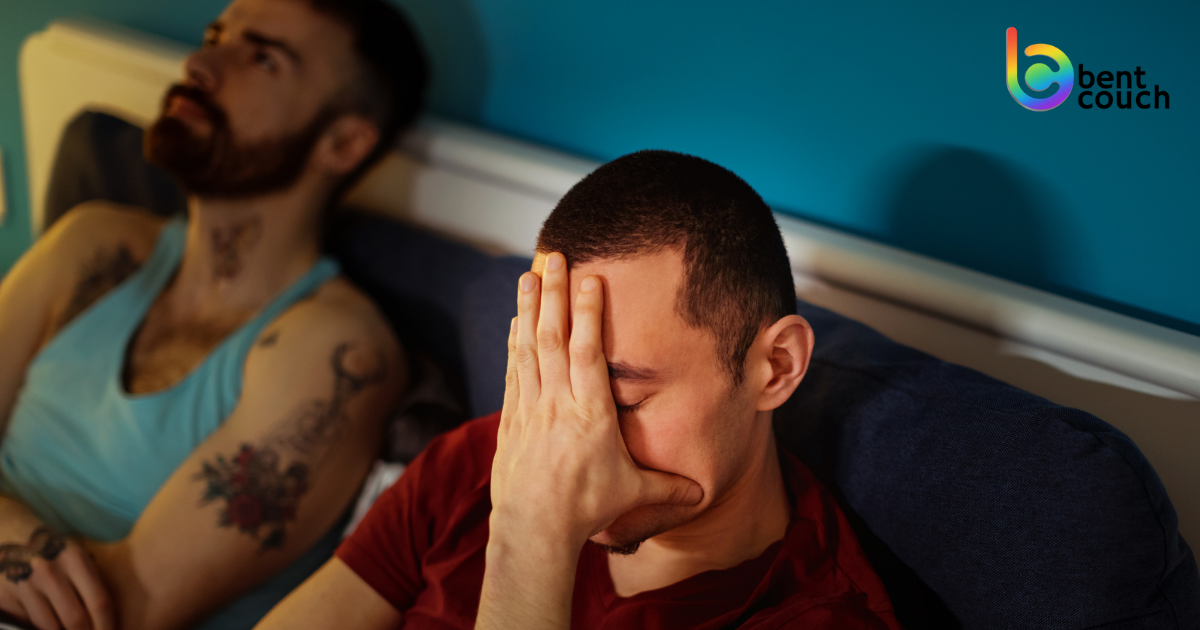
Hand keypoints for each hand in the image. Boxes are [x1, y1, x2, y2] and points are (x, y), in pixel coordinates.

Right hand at [0, 527, 112, 629]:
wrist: (16, 539)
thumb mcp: (78, 558)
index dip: (107, 625)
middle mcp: (50, 571)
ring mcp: (25, 584)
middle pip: (76, 619)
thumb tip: (107, 619)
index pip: (99, 602)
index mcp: (75, 559)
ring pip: (52, 626)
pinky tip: (54, 628)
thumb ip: (92, 583)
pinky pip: (29, 622)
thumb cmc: (57, 554)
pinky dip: (43, 629)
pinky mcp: (8, 596)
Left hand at [489, 252, 702, 546]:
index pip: (588, 350)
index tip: (590, 277)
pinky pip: (513, 371)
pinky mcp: (511, 421)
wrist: (534, 529)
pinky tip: (516, 324)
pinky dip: (515, 343)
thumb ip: (667, 486)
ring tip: (528, 276)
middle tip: (552, 257)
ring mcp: (529, 409)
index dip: (589, 311)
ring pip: (528, 348)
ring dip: (528, 309)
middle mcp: (557, 402)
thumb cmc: (586, 509)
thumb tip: (703, 493)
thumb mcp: (633, 494)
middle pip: (553, 337)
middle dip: (554, 294)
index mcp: (590, 412)